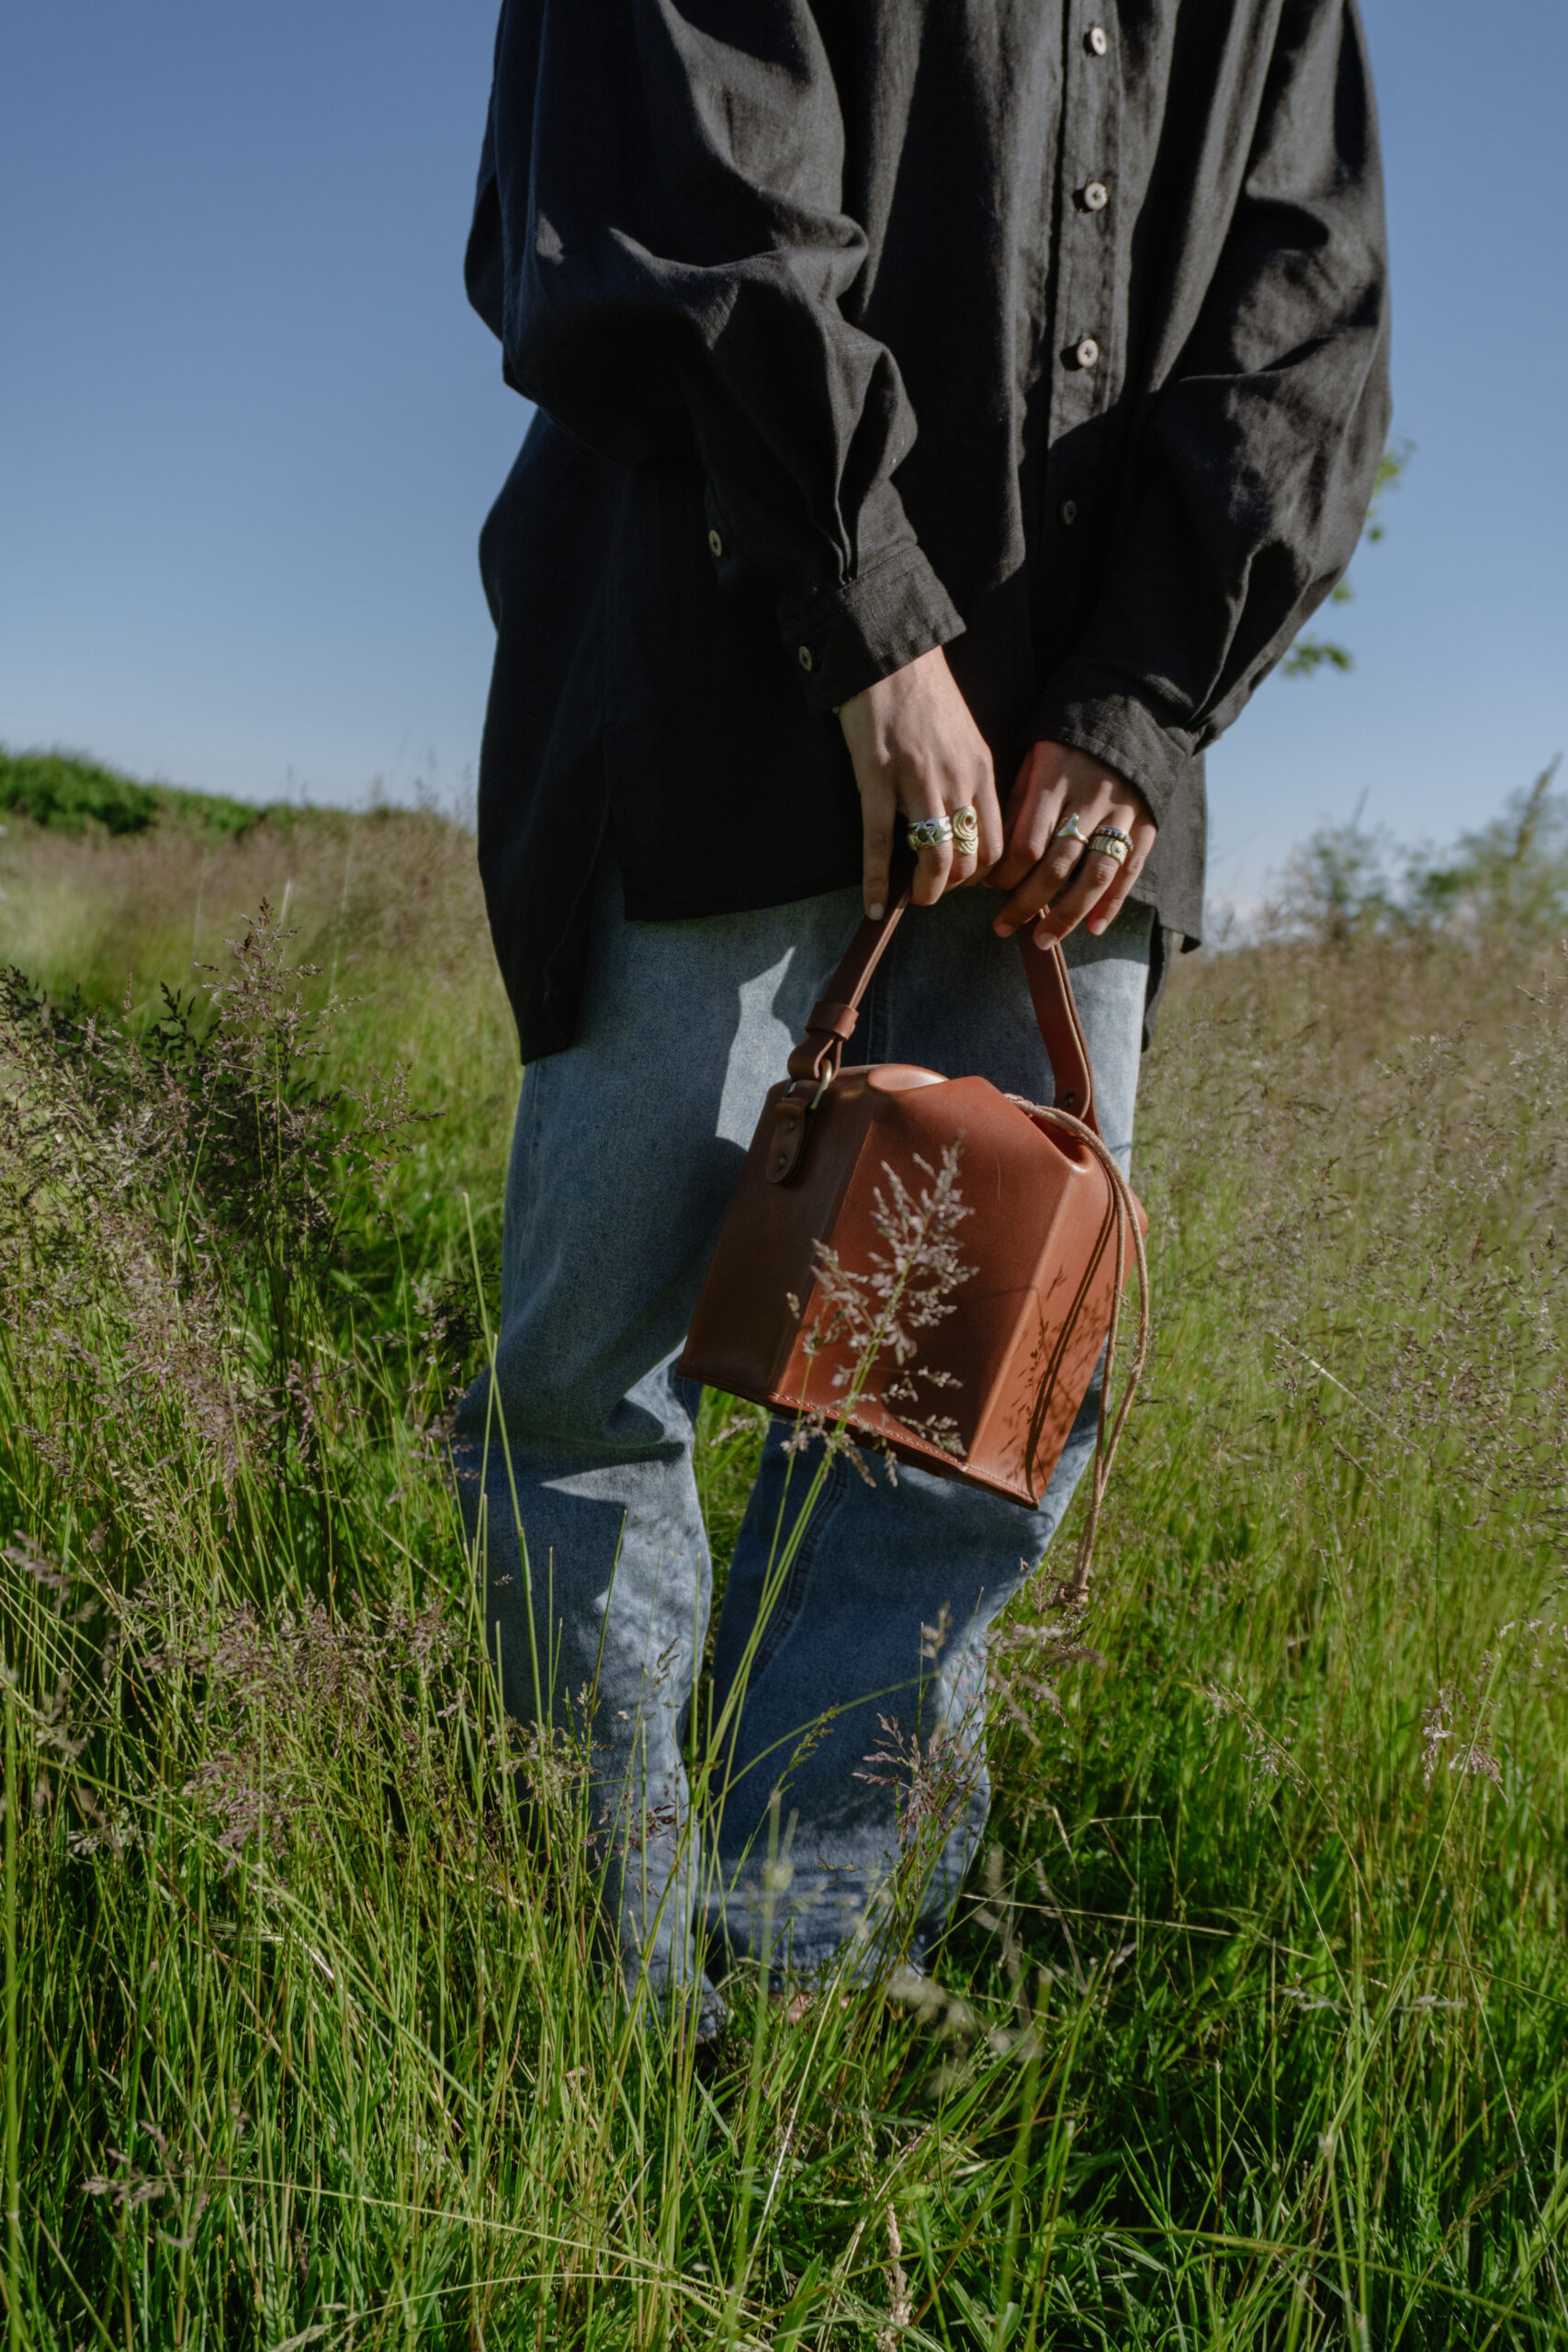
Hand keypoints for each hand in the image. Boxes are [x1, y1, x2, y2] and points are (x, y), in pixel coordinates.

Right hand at [837, 647, 1002, 918]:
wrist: (890, 655)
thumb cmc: (925, 695)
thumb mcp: (965, 737)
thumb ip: (969, 778)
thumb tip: (964, 823)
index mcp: (981, 770)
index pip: (997, 843)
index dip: (983, 876)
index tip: (964, 882)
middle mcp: (956, 780)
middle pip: (971, 858)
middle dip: (955, 887)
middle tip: (935, 891)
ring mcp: (917, 781)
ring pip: (936, 858)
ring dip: (927, 891)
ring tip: (913, 898)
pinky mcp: (877, 779)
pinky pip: (880, 843)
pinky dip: (876, 882)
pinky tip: (873, 904)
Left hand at [987, 740, 1155, 944]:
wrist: (1130, 715)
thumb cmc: (1068, 744)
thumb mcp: (1034, 760)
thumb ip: (1018, 805)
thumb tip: (998, 858)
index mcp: (1055, 781)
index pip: (1027, 844)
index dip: (1006, 875)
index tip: (990, 888)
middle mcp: (1090, 800)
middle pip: (1057, 867)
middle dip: (1026, 903)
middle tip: (1002, 926)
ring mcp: (1121, 815)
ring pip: (1093, 877)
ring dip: (1066, 916)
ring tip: (1042, 940)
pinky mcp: (1145, 825)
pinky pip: (1127, 872)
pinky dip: (1111, 904)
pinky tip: (1092, 928)